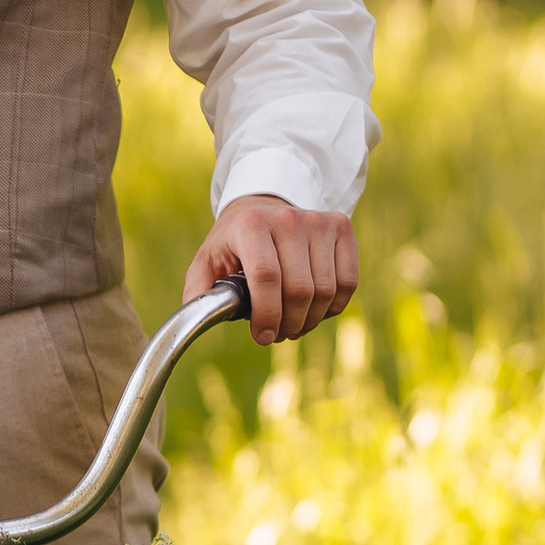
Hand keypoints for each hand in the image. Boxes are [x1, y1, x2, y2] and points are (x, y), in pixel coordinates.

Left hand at [184, 196, 359, 344]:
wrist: (262, 207)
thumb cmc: (233, 243)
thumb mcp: (207, 262)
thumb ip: (199, 294)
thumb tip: (196, 322)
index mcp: (250, 226)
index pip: (267, 277)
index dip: (267, 315)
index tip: (262, 336)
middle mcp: (288, 219)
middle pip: (300, 290)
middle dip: (288, 324)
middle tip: (276, 333)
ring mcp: (318, 221)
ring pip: (326, 291)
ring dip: (310, 319)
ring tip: (293, 323)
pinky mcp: (341, 227)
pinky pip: (348, 282)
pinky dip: (333, 306)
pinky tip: (315, 308)